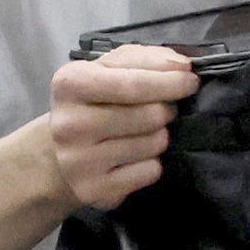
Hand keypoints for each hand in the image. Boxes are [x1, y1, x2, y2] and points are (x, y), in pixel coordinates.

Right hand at [44, 43, 198, 210]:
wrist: (59, 155)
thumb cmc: (91, 103)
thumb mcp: (106, 70)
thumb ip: (143, 59)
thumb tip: (181, 66)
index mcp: (70, 84)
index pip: (132, 83)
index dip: (168, 82)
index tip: (190, 80)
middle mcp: (70, 124)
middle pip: (148, 115)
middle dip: (166, 109)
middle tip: (164, 109)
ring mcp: (80, 161)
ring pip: (153, 144)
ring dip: (160, 136)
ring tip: (144, 132)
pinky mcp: (94, 190)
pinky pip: (149, 172)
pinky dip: (152, 163)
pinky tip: (135, 157)